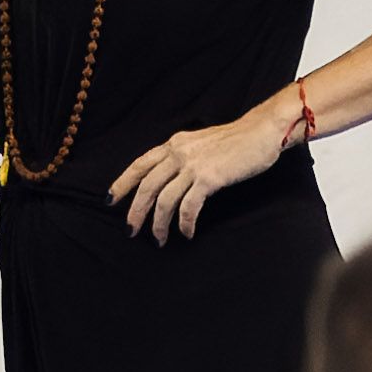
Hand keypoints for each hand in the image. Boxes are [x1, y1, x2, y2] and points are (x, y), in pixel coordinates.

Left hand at [108, 106, 290, 243]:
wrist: (261, 132)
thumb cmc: (236, 141)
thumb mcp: (200, 144)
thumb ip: (183, 157)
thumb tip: (170, 178)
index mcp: (173, 145)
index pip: (139, 165)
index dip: (122, 183)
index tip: (110, 200)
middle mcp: (178, 153)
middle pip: (146, 186)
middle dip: (135, 211)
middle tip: (131, 231)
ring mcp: (193, 165)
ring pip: (164, 200)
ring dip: (159, 224)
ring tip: (160, 240)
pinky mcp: (209, 178)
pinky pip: (188, 206)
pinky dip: (184, 223)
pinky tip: (187, 233)